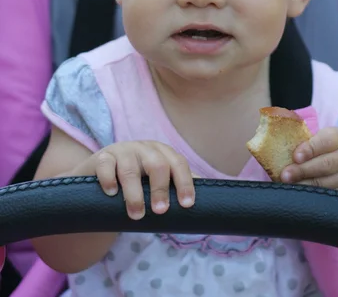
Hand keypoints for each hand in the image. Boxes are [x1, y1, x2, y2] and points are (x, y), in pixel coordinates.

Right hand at [71, 141, 194, 219]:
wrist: (102, 175)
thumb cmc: (138, 180)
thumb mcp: (157, 180)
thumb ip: (177, 186)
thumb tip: (209, 200)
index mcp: (162, 153)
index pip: (179, 164)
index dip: (185, 183)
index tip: (187, 205)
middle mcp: (144, 148)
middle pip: (157, 164)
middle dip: (160, 189)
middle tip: (160, 211)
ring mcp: (122, 151)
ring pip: (130, 169)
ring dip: (134, 193)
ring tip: (136, 214)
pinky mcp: (102, 158)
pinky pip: (106, 165)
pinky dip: (109, 180)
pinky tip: (112, 194)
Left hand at [280, 127, 337, 193]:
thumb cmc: (324, 150)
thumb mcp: (319, 139)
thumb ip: (304, 140)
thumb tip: (278, 143)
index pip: (326, 141)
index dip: (310, 149)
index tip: (295, 156)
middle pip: (327, 164)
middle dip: (303, 170)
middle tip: (285, 175)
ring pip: (327, 182)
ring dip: (306, 184)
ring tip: (289, 185)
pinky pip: (329, 195)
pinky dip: (313, 195)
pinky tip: (300, 194)